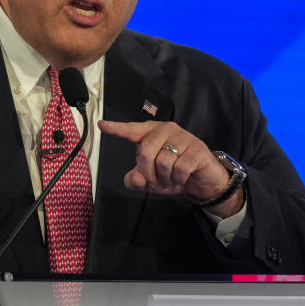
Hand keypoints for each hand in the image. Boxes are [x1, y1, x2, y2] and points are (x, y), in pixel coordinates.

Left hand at [98, 120, 243, 217]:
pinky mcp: (197, 149)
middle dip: (149, 173)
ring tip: (172, 178)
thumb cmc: (173, 174)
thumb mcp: (150, 181)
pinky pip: (179, 168)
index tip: (102, 125)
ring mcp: (183, 137)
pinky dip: (179, 179)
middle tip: (157, 180)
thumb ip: (136, 180)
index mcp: (151, 133)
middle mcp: (166, 130)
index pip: (131, 130)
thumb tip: (135, 178)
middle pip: (145, 152)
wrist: (202, 179)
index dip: (116, 129)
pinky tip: (183, 177)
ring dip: (166, 178)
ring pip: (163, 161)